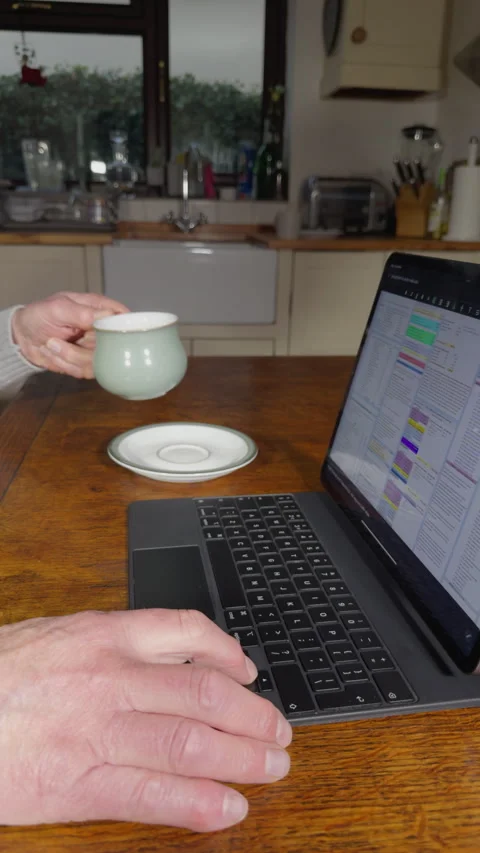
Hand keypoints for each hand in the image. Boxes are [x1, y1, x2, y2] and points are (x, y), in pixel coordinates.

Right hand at [0, 608, 291, 830]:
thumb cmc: (2, 675)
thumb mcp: (58, 635)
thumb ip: (114, 643)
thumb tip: (170, 655)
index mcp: (103, 635)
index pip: (186, 631)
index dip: (228, 653)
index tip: (249, 673)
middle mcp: (109, 678)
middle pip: (203, 693)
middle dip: (251, 714)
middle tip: (278, 730)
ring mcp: (97, 731)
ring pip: (189, 742)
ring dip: (241, 757)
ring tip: (272, 766)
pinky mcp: (78, 783)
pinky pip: (152, 794)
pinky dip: (198, 803)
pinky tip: (229, 808)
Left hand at [11, 291, 128, 378]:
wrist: (24, 337)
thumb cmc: (39, 316)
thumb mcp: (57, 309)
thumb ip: (82, 312)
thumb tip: (108, 315)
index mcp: (99, 309)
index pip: (123, 318)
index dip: (120, 328)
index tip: (99, 332)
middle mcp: (102, 330)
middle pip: (113, 346)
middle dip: (85, 348)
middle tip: (64, 339)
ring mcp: (96, 349)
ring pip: (99, 362)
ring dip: (70, 357)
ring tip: (52, 344)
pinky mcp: (88, 364)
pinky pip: (86, 372)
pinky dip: (66, 365)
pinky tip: (54, 354)